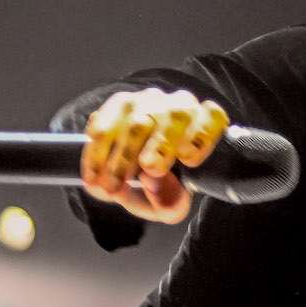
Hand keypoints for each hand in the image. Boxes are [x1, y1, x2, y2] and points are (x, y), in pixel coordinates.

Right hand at [81, 87, 229, 224]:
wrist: (129, 172)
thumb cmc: (160, 186)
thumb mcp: (169, 204)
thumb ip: (169, 202)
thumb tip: (152, 180)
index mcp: (203, 128)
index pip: (212, 118)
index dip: (202, 134)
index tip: (188, 158)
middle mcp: (178, 108)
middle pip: (174, 118)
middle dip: (160, 145)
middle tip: (148, 169)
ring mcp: (148, 101)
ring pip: (138, 120)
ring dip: (123, 154)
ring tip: (111, 186)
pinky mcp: (119, 103)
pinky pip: (107, 120)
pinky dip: (98, 148)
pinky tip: (93, 171)